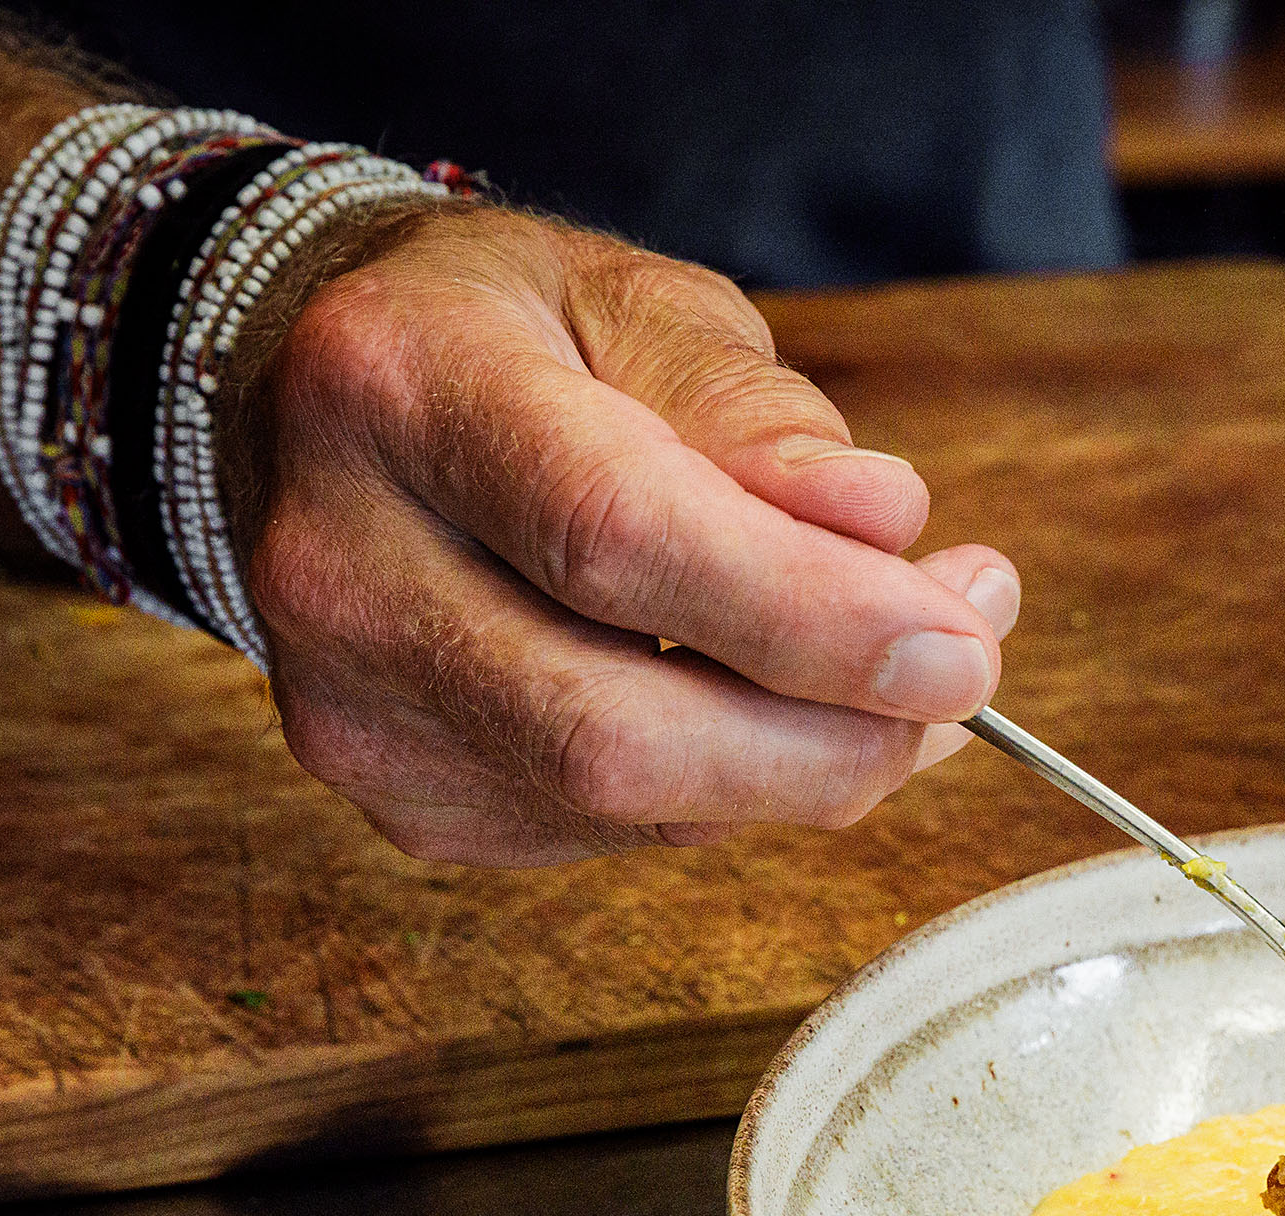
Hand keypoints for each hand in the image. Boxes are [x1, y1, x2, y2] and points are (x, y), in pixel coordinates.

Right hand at [219, 203, 1013, 863]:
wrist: (319, 414)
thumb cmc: (514, 345)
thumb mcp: (643, 310)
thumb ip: (759, 418)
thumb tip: (886, 526)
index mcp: (400, 389)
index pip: (615, 538)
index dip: (807, 615)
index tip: (960, 644)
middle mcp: (340, 566)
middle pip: (616, 731)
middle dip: (832, 739)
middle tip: (964, 673)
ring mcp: (357, 711)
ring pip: (633, 809)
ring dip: (810, 765)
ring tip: (902, 672)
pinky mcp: (408, 805)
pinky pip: (623, 835)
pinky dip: (737, 786)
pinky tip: (769, 704)